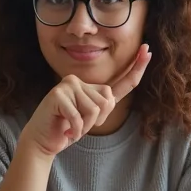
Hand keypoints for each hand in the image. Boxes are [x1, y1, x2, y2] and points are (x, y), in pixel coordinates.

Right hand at [21, 44, 151, 156]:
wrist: (43, 140)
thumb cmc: (66, 129)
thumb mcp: (90, 118)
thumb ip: (102, 106)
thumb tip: (109, 97)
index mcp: (91, 87)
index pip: (120, 80)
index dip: (136, 67)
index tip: (147, 49)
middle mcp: (79, 81)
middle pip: (107, 102)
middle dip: (96, 121)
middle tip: (78, 125)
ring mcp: (68, 85)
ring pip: (95, 110)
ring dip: (84, 127)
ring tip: (71, 127)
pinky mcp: (58, 95)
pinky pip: (80, 117)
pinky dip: (75, 130)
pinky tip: (65, 130)